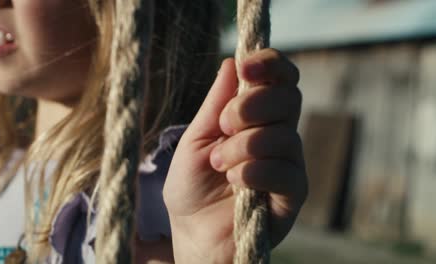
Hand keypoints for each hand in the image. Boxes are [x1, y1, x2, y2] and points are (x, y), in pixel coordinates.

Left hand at [163, 49, 307, 262]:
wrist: (192, 232)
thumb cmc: (193, 185)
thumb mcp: (196, 139)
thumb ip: (215, 105)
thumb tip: (231, 63)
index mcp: (257, 118)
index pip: (280, 80)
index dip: (269, 65)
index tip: (245, 67)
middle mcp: (279, 136)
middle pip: (289, 98)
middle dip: (252, 106)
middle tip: (224, 125)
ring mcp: (288, 165)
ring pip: (285, 136)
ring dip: (245, 146)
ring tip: (220, 164)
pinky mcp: (292, 196)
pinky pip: (286, 172)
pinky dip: (255, 171)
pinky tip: (235, 180)